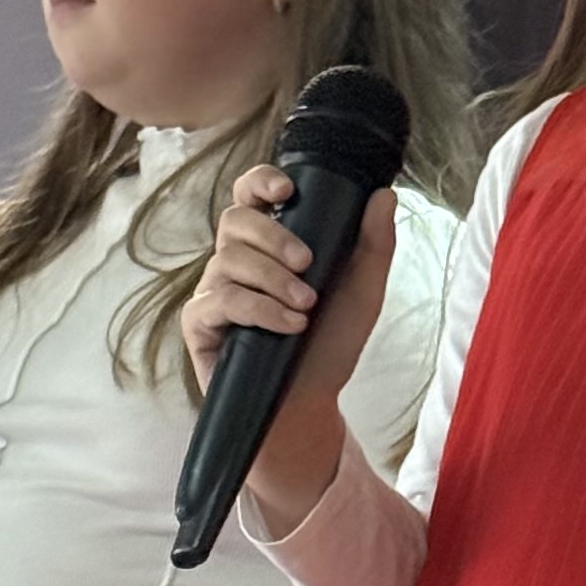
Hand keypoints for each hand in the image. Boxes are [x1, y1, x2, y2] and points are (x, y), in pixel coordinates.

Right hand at [179, 173, 397, 531]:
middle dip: (274, 237)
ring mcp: (214, 292)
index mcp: (267, 244)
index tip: (286, 190)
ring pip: (227, 260)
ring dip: (272, 279)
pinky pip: (219, 301)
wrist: (310, 404)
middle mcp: (235, 262)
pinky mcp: (201, 326)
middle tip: (308, 264)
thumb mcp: (362, 294)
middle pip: (234, 220)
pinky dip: (258, 309)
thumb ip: (374, 245)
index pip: (249, 195)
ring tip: (305, 307)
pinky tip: (288, 326)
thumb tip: (384, 194)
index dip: (260, 181)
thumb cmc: (328, 346)